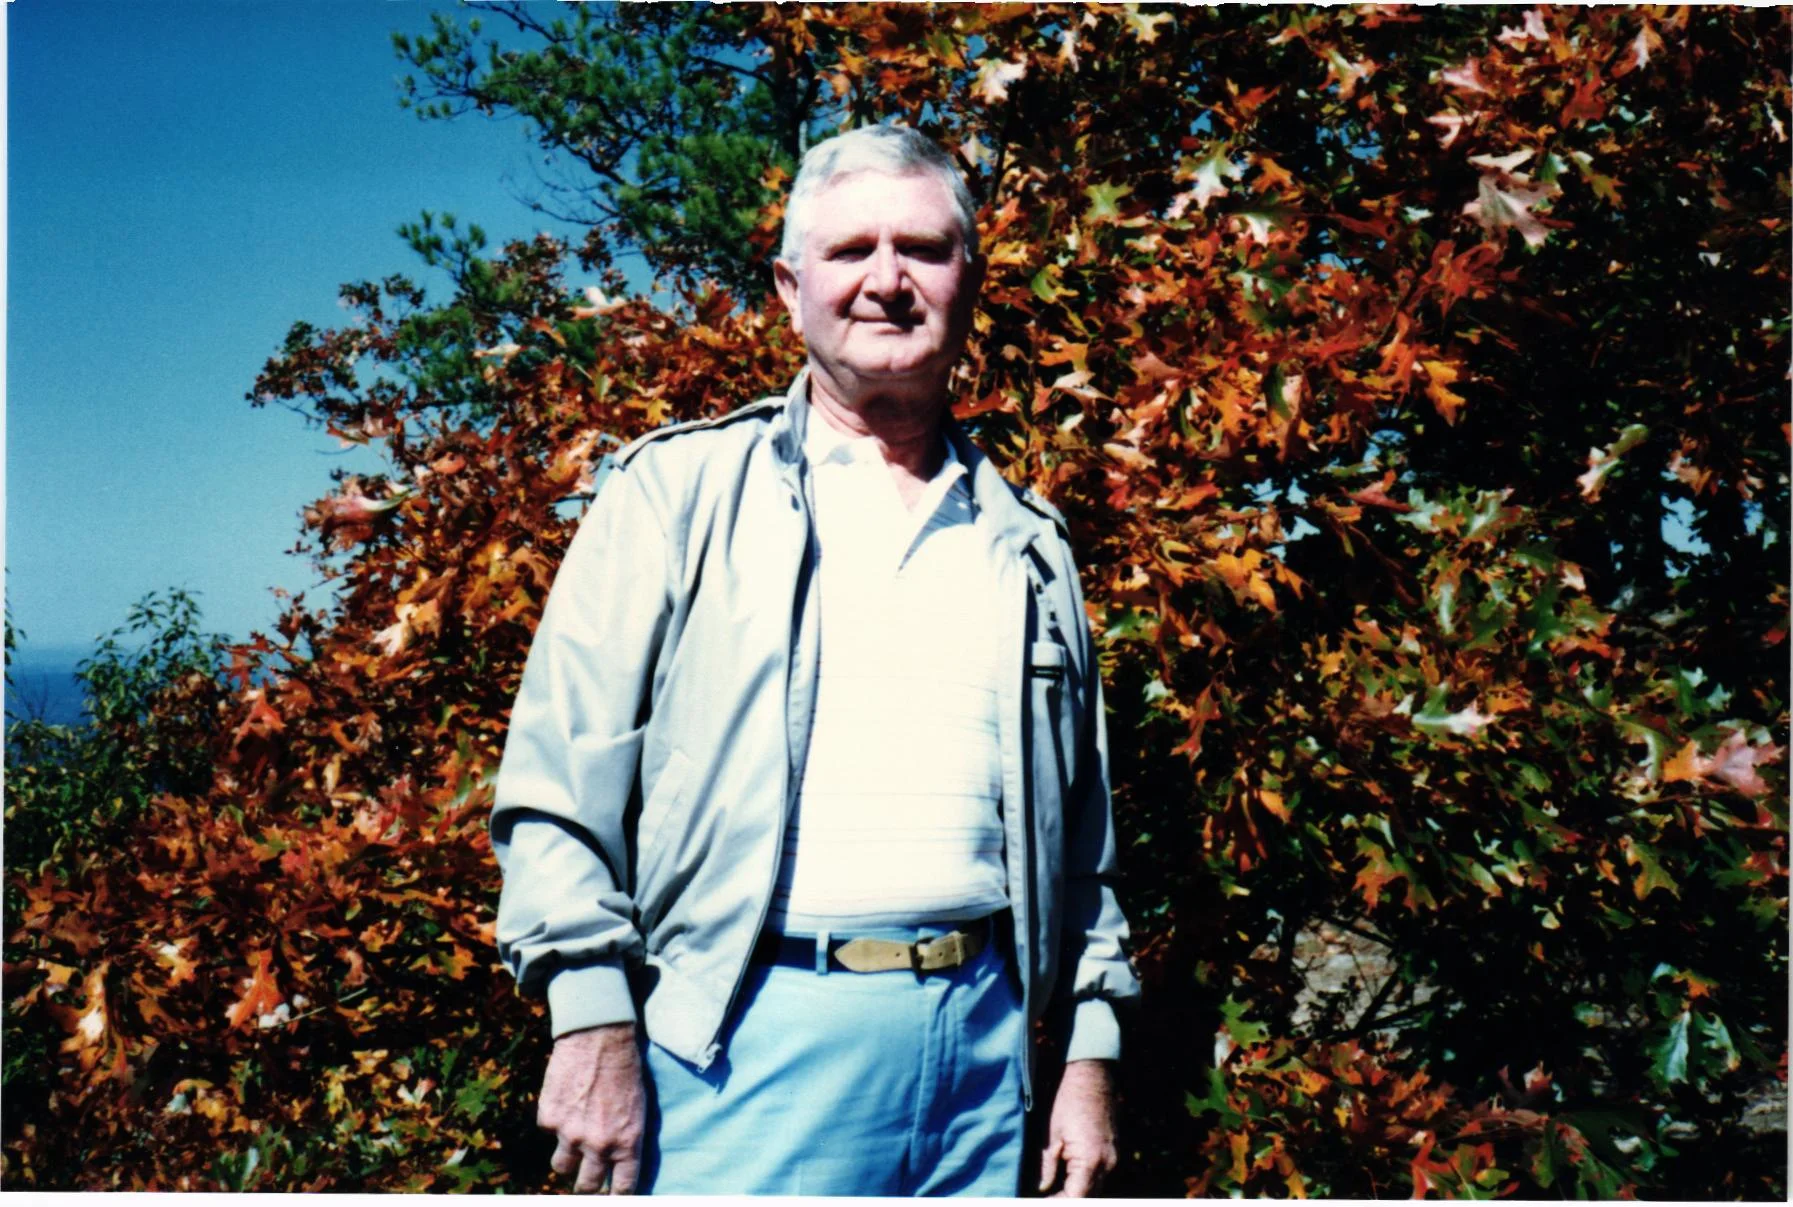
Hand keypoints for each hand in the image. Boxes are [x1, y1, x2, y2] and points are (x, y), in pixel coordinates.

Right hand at [538, 1023, 646, 1193]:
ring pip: (562, 1166)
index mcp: (627, 1143)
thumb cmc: (626, 1068)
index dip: (616, 1195)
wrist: (599, 1037)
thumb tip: (616, 1160)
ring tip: (573, 1140)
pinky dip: (555, 1122)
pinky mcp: (549, 1118)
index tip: (611, 1196)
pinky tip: (566, 1101)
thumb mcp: (638, 1108)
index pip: (622, 1188)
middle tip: (587, 1179)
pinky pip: (549, 1131)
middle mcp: (598, 1145)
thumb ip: (625, 1138)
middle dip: (587, 1186)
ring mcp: (570, 1134)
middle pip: (587, 1186)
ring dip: (567, 1158)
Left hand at [1038, 1059, 1117, 1196]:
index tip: (1040, 1200)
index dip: (1057, 1202)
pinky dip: (1083, 1182)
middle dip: (1066, 1199)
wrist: (1091, 1073)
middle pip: (1088, 1197)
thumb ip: (1047, 1166)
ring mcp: (1113, 1158)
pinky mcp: (1113, 1151)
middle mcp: (1108, 1164)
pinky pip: (1100, 1175)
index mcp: (1091, 1161)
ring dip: (1075, 1192)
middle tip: (1044, 1197)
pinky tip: (1066, 1179)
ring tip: (1053, 1191)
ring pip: (1095, 1189)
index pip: (1075, 1199)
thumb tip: (1042, 1188)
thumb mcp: (1050, 1134)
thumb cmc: (1067, 1099)